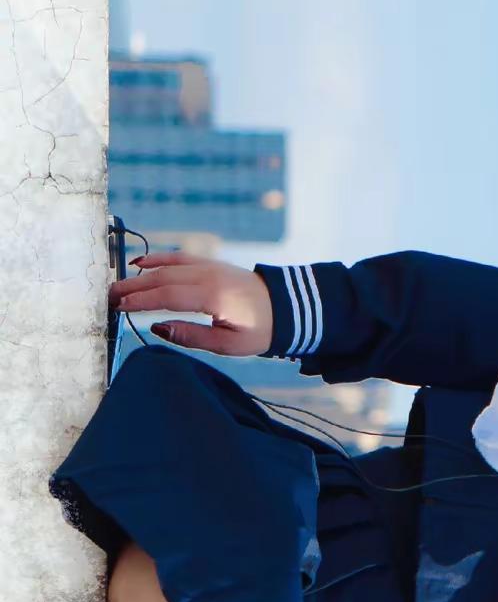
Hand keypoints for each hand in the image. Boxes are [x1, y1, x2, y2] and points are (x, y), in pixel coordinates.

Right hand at [108, 253, 273, 356]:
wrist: (285, 307)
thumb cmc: (259, 330)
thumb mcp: (229, 344)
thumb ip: (192, 336)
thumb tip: (157, 328)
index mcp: (213, 296)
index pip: (167, 296)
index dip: (140, 301)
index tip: (118, 308)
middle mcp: (208, 275)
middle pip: (161, 278)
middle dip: (132, 288)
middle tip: (108, 298)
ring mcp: (209, 266)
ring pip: (167, 267)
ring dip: (139, 277)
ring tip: (117, 287)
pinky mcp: (210, 264)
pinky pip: (179, 257)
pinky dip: (157, 258)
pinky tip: (139, 264)